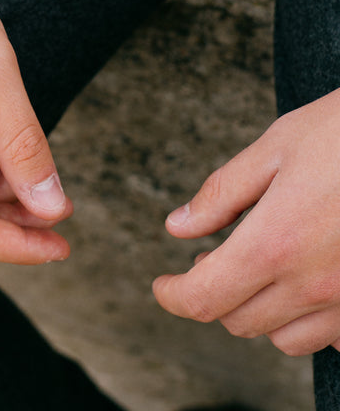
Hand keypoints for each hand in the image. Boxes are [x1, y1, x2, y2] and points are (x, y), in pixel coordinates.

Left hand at [153, 87, 339, 355]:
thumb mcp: (275, 148)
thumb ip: (222, 193)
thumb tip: (178, 226)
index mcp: (275, 242)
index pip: (205, 298)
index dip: (173, 295)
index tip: (163, 284)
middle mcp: (314, 283)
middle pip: (239, 321)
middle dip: (213, 294)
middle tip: (212, 256)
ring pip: (285, 338)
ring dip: (260, 309)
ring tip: (258, 264)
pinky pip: (333, 337)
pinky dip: (309, 318)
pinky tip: (306, 277)